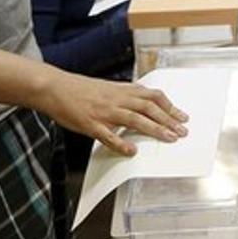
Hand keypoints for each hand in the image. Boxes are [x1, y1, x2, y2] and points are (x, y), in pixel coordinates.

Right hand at [36, 68, 187, 155]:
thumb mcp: (108, 87)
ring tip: (168, 138)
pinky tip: (132, 151)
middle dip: (168, 120)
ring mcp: (104, 112)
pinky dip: (121, 143)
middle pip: (149, 108)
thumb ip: (125, 95)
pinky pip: (108, 135)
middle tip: (182, 131)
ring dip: (154, 129)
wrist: (55, 87)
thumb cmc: (81, 89)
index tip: (182, 117)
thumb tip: (144, 103)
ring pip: (135, 120)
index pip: (152, 96)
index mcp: (122, 90)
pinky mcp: (90, 124)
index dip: (169, 106)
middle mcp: (117, 99)